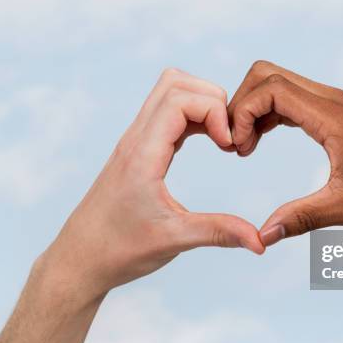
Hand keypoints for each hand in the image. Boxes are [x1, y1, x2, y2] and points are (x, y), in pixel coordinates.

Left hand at [42, 68, 263, 301]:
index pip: (179, 99)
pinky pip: (167, 114)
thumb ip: (219, 233)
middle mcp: (136, 140)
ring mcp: (135, 142)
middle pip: (175, 83)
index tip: (230, 145)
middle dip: (212, 99)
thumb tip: (261, 241)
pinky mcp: (139, 150)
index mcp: (142, 154)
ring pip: (169, 93)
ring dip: (202, 104)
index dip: (214, 111)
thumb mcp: (174, 240)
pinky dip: (193, 117)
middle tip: (229, 137)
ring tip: (221, 138)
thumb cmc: (119, 249)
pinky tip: (209, 142)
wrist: (81, 258)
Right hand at [228, 61, 342, 244]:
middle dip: (242, 104)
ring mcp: (335, 102)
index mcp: (332, 116)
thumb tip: (261, 236)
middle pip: (268, 75)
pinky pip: (292, 97)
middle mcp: (332, 100)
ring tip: (247, 147)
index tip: (238, 148)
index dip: (242, 112)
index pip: (270, 88)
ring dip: (255, 108)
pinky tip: (264, 139)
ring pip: (278, 83)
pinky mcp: (337, 111)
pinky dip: (270, 112)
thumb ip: (301, 218)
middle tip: (238, 145)